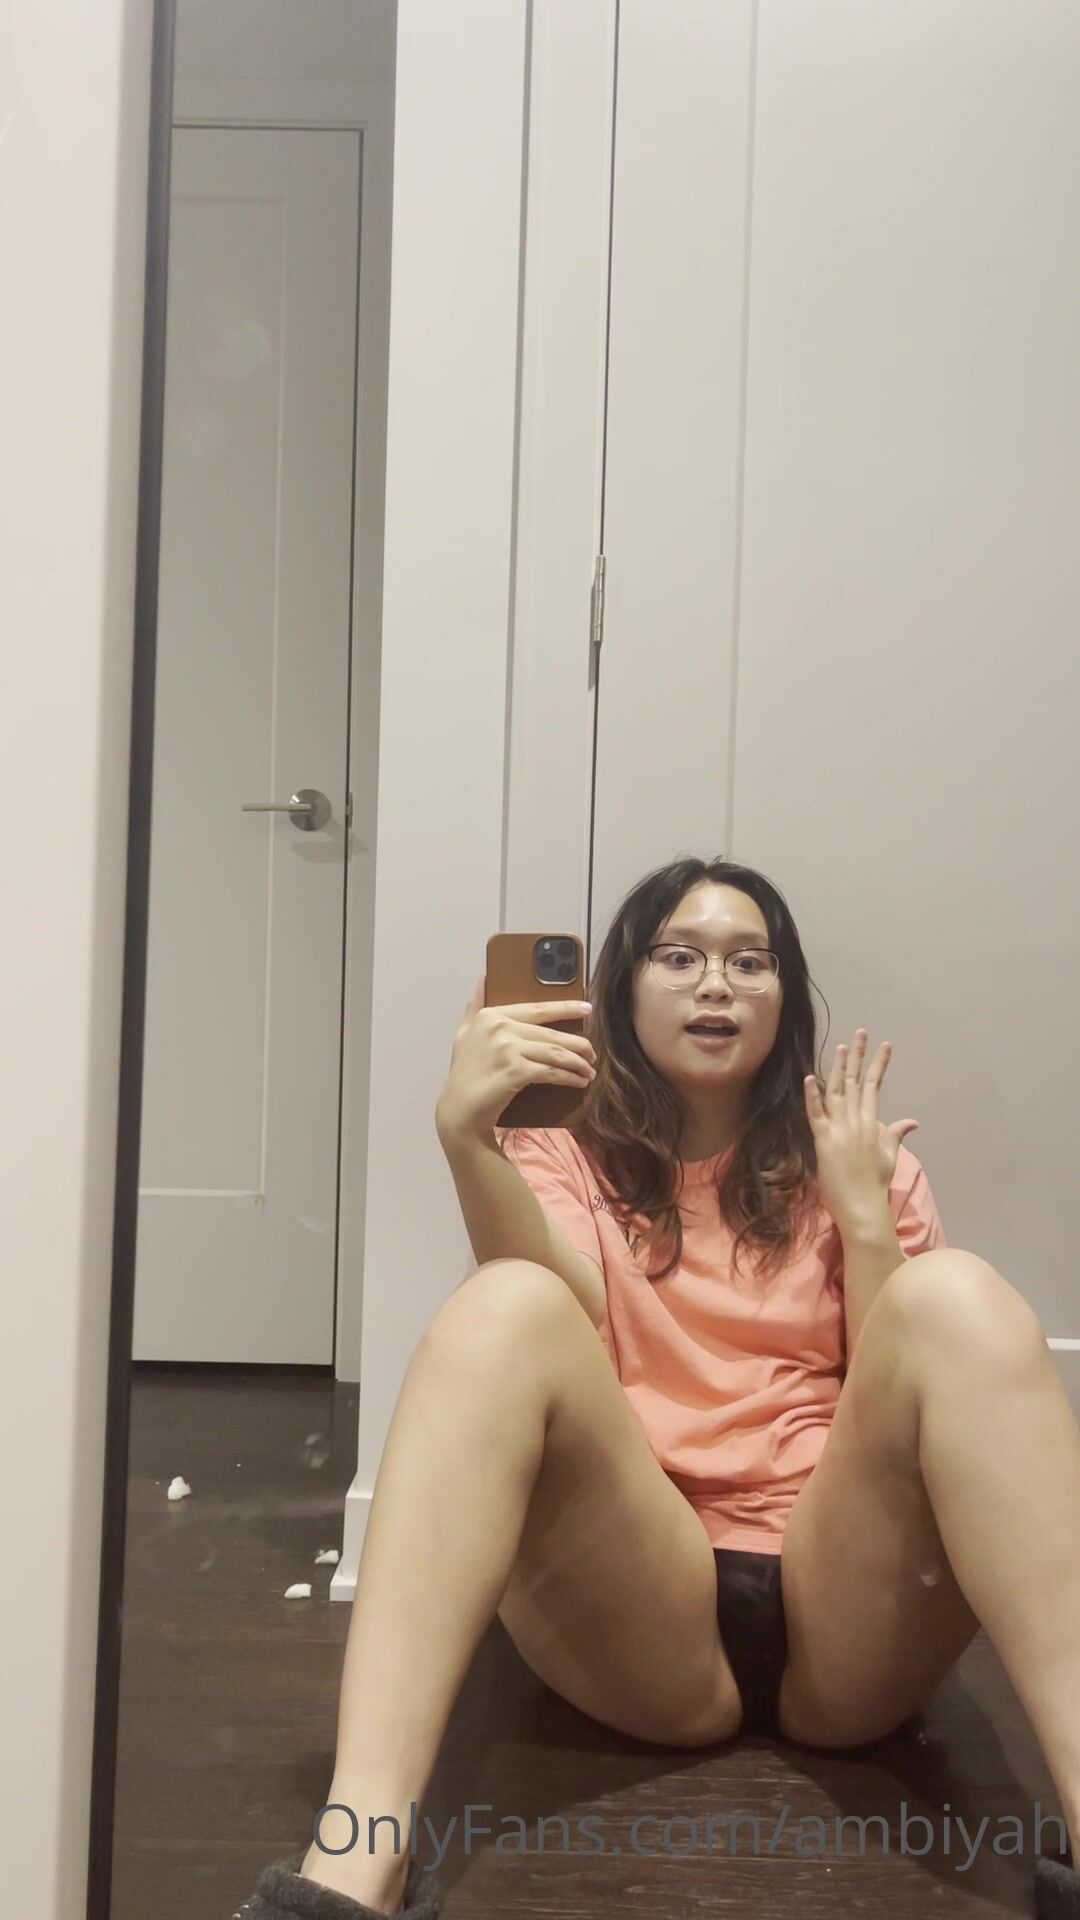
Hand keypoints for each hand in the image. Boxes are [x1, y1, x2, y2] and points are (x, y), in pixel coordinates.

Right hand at [435, 976, 595, 1143]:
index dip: (566, 1008)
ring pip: (556, 1052)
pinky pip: (552, 1071)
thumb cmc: (464, 1073)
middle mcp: (500, 1028)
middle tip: (592, 1054)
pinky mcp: (515, 1071)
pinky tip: (579, 1081)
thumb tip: (483, 978)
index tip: (587, 1009)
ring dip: (578, 1063)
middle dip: (578, 1045)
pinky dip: (569, 1077)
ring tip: (589, 1070)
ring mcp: (507, 1049)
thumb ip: (474, 1005)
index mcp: (492, 1015)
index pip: (537, 1008)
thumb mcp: (464, 1033)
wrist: (459, 1109)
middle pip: (551, 1034)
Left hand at [804, 1029, 918, 1230]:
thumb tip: (912, 1121)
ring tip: (841, 1046)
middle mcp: (858, 1122)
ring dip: (838, 1068)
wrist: (863, 1208)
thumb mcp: (889, 1157)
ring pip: (838, 1092)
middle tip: (861, 1033)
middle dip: (858, 1056)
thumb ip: (896, 1135)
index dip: (878, 1064)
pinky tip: (810, 1077)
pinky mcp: (824, 1141)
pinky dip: (812, 1096)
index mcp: (872, 1124)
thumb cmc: (875, 1185)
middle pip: (856, 1082)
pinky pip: (816, 1114)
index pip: (874, 1086)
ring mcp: (841, 1130)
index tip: (884, 1045)